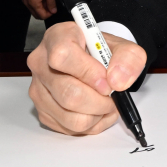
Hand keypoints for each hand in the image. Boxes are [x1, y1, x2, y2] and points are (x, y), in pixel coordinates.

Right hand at [21, 0, 57, 18]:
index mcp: (34, 3)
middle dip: (45, 12)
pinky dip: (36, 3)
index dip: (49, 14)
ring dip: (41, 8)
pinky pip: (30, 4)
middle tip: (51, 5)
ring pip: (34, 10)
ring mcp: (25, 0)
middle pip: (37, 15)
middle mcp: (27, 4)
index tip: (54, 10)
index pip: (42, 16)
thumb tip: (53, 11)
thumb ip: (51, 2)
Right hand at [28, 23, 146, 134]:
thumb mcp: (123, 46)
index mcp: (57, 37)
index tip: (106, 81)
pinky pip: (70, 129)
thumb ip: (128, 58)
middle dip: (100, 101)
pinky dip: (91, 124)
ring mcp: (39, 89)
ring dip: (98, 115)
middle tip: (112, 96)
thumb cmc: (101, 51)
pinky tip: (97, 110)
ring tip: (107, 103)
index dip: (88, 72)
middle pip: (69, 94)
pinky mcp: (43, 112)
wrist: (92, 60)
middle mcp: (41, 63)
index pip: (63, 56)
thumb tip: (117, 81)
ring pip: (71, 117)